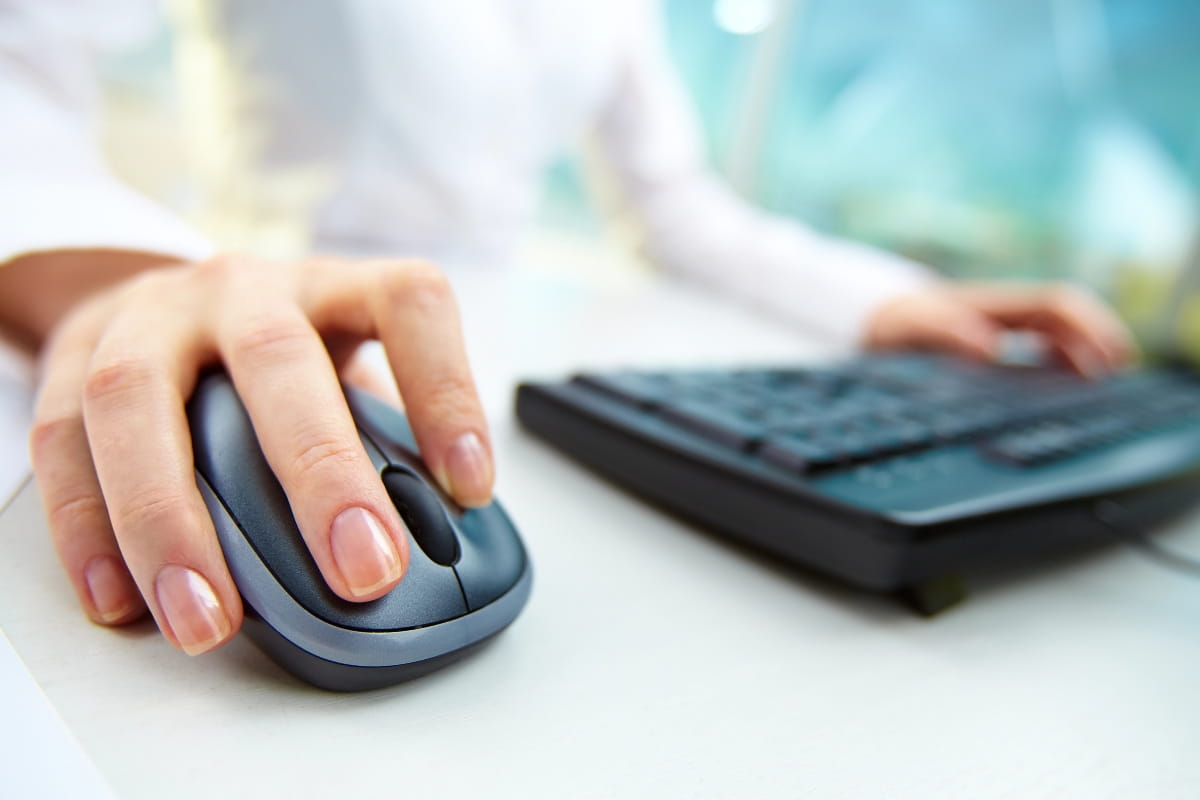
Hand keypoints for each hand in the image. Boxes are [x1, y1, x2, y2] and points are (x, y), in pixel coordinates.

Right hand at [25, 253, 492, 654]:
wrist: (161, 303)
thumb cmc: (279, 358)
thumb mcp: (345, 369)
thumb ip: (380, 437)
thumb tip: (432, 537)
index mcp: (335, 287)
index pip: (407, 304)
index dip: (447, 389)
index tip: (472, 487)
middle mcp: (244, 289)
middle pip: (277, 356)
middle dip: (321, 471)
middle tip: (363, 571)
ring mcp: (152, 317)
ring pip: (139, 399)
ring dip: (171, 521)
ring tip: (210, 620)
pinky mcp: (72, 359)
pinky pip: (61, 442)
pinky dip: (86, 529)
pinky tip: (120, 600)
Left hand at [863, 282, 1136, 374]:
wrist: (874, 320)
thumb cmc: (896, 323)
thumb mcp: (914, 327)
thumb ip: (949, 333)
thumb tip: (992, 348)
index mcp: (994, 304)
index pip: (1056, 306)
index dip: (1089, 327)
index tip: (1107, 357)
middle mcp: (1004, 312)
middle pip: (1067, 317)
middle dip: (1098, 340)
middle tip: (1118, 374)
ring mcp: (1001, 325)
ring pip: (1058, 333)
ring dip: (1083, 353)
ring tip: (1102, 383)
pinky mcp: (993, 342)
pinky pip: (1039, 346)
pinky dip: (1060, 362)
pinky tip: (1065, 384)